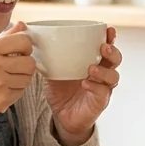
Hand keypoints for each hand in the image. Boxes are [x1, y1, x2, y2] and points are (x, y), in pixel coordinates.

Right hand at [0, 22, 36, 122]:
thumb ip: (3, 38)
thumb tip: (22, 25)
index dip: (26, 46)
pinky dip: (15, 90)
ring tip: (8, 79)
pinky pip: (21, 91)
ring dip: (21, 79)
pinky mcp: (3, 99)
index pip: (23, 41)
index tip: (21, 51)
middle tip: (17, 67)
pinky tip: (3, 89)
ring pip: (27, 78)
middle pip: (30, 62)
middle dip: (26, 65)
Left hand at [45, 27, 121, 145]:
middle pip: (116, 60)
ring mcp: (103, 88)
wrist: (61, 115)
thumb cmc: (60, 90)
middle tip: (103, 48)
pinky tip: (85, 83)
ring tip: (91, 68)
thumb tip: (28, 35)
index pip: (107, 47)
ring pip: (113, 76)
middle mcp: (102, 74)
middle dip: (112, 52)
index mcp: (94, 61)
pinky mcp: (99, 102)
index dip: (110, 38)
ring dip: (104, 71)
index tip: (109, 30)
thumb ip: (47, 55)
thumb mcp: (53, 69)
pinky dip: (95, 86)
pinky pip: (102, 92)